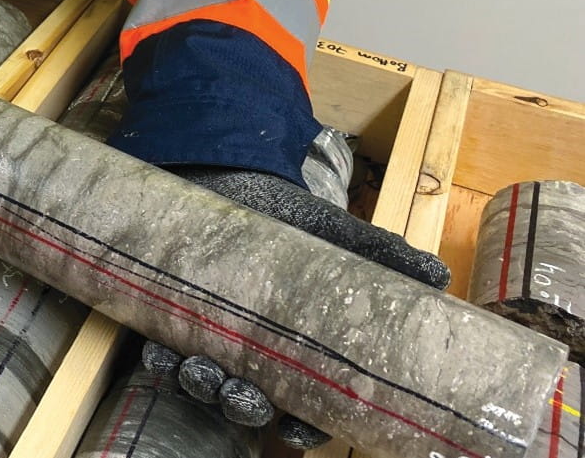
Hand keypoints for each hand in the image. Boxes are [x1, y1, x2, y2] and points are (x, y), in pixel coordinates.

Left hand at [142, 165, 450, 450]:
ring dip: (201, 385)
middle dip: (243, 406)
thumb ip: (380, 256)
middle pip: (247, 403)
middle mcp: (251, 352)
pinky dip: (161, 356)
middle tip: (241, 395)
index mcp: (294, 349)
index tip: (297, 426)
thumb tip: (438, 275)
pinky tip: (161, 351)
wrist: (223, 172)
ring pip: (203, 383)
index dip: (304, 425)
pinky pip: (162, 349)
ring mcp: (209, 336)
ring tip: (201, 372)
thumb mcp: (334, 235)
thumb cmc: (284, 215)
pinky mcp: (171, 313)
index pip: (304, 408)